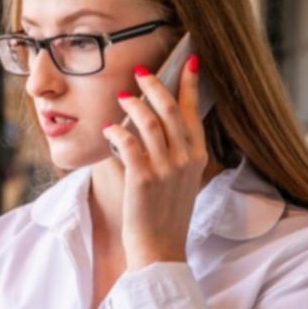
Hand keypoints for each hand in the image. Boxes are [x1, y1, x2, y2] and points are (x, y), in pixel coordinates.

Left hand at [102, 53, 207, 269]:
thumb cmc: (166, 215)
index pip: (194, 111)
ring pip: (150, 123)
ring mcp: (166, 169)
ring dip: (135, 104)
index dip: (190, 83)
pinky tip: (109, 127)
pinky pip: (129, 144)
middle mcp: (185, 159)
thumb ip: (175, 153)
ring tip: (123, 95)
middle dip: (156, 85)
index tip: (189, 60)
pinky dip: (118, 132)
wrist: (160, 248)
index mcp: (197, 156)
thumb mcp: (180, 180)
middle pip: (171, 110)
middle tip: (141, 70)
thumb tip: (154, 124)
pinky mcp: (143, 179)